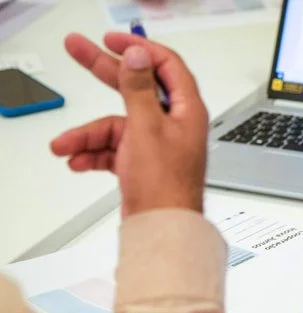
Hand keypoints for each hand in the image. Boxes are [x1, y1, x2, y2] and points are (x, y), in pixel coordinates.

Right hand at [50, 33, 208, 217]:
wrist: (162, 230)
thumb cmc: (167, 187)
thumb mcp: (148, 128)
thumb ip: (139, 89)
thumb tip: (137, 56)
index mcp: (186, 111)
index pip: (166, 66)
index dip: (140, 49)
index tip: (114, 40)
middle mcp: (173, 124)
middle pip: (135, 88)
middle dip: (104, 73)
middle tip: (78, 51)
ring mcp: (157, 144)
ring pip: (117, 125)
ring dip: (89, 136)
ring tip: (66, 147)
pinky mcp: (142, 163)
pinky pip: (113, 149)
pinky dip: (95, 154)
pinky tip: (80, 162)